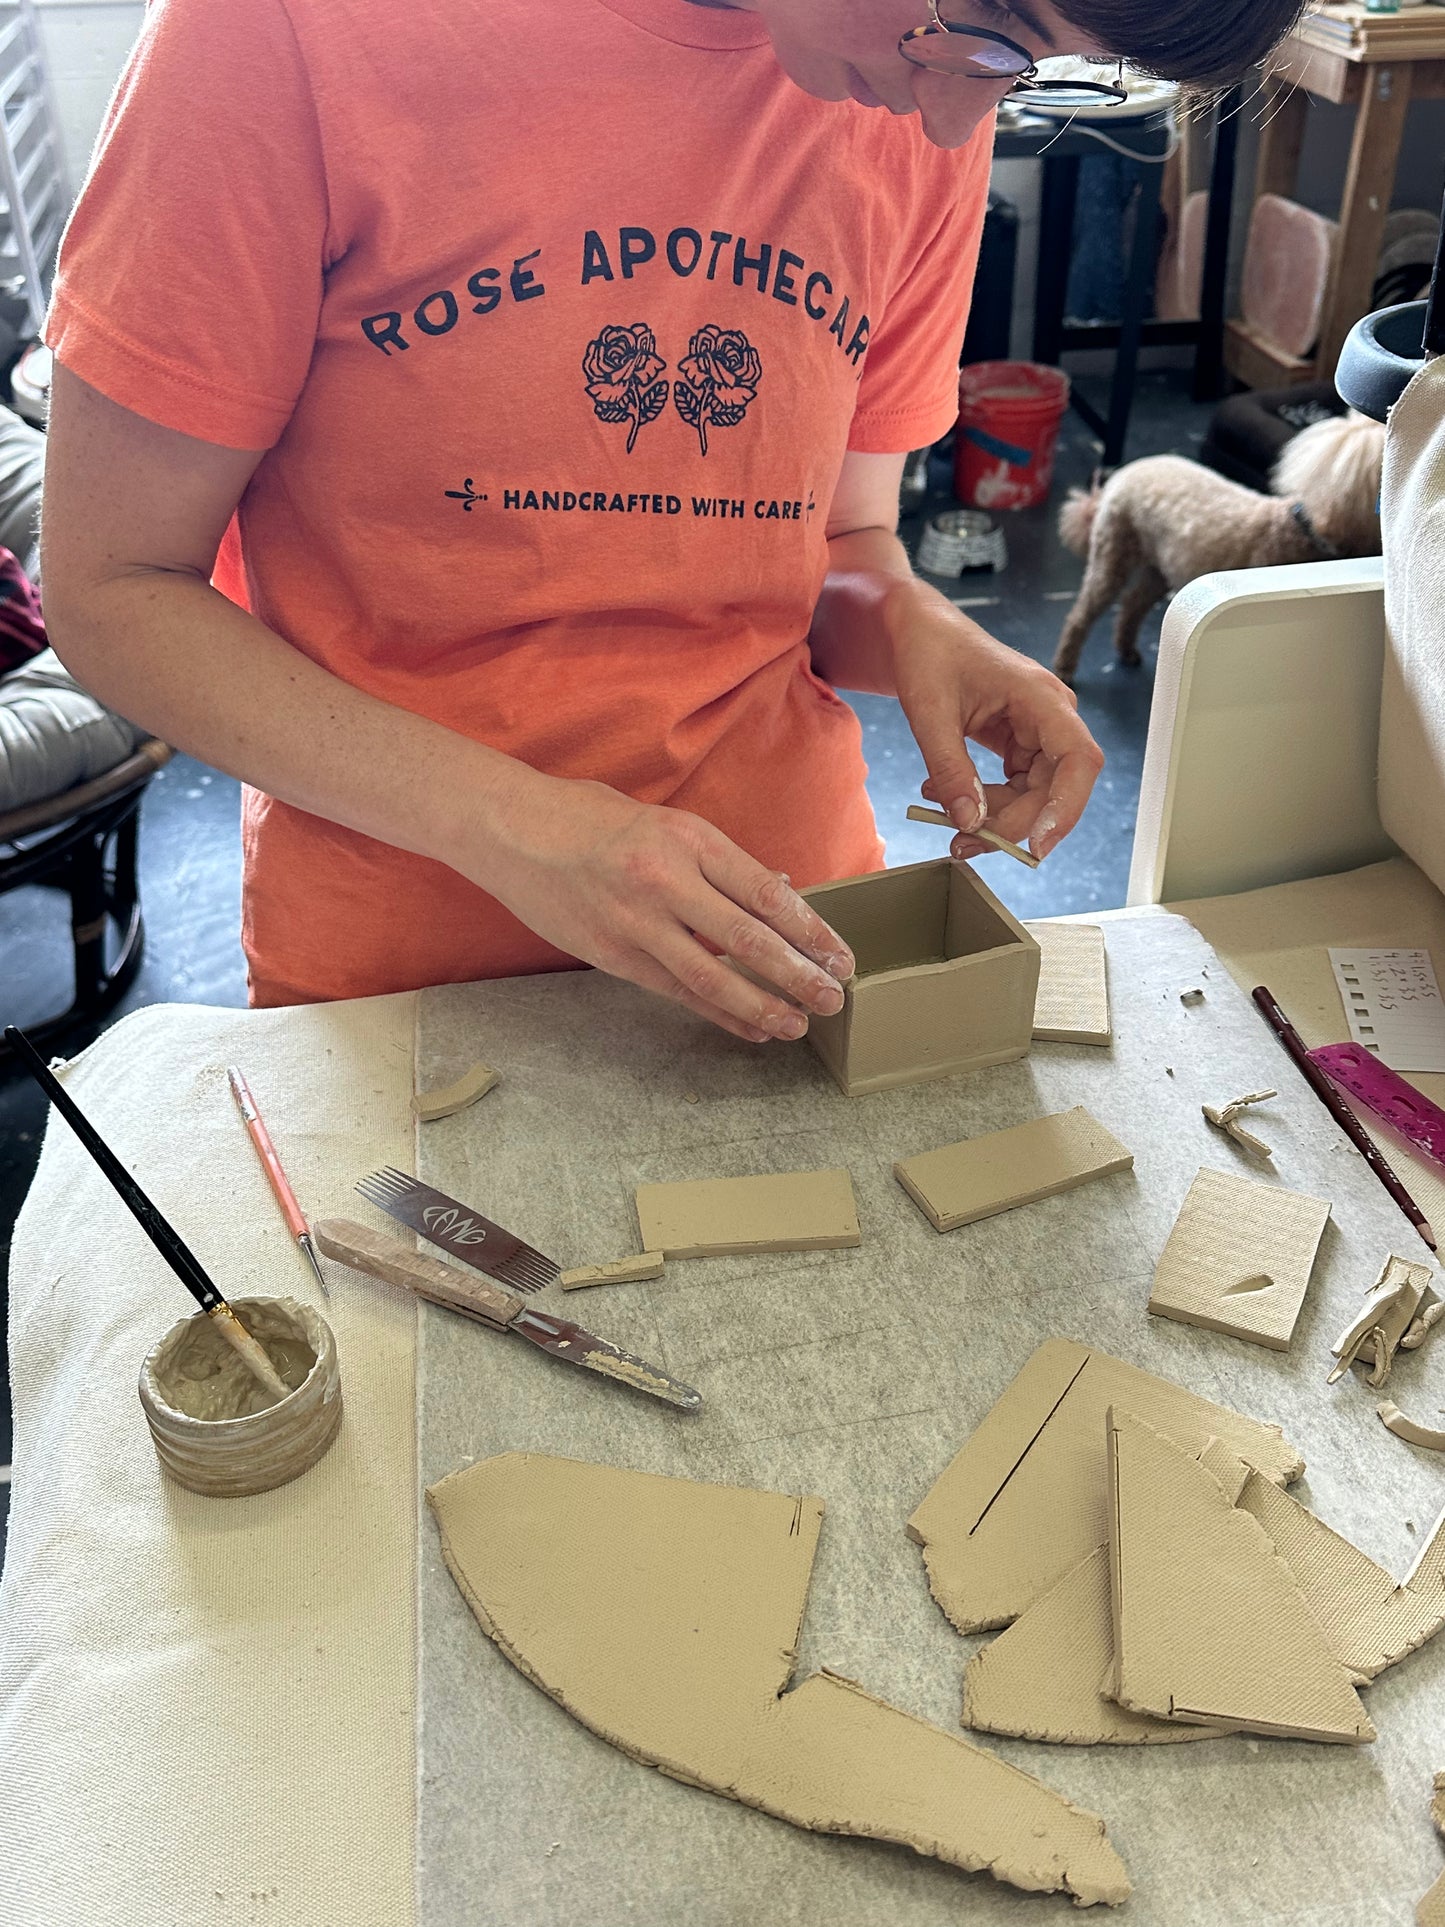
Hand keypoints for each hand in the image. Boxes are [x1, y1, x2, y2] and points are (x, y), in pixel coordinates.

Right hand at [465, 769, 855, 1043]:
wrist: (512, 830)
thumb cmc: (590, 819)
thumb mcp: (663, 821)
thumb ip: (718, 860)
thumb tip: (777, 893)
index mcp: (688, 838)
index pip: (765, 893)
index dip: (810, 930)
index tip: (840, 956)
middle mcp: (666, 880)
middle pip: (748, 938)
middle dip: (798, 974)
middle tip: (834, 998)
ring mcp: (636, 921)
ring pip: (713, 976)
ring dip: (762, 1005)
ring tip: (797, 1024)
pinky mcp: (610, 954)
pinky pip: (675, 990)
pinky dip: (717, 1012)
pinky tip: (749, 1027)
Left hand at [890, 594, 1103, 858]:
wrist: (919, 632)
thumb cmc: (929, 654)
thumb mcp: (930, 713)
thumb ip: (950, 769)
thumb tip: (968, 822)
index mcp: (1041, 697)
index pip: (1078, 759)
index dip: (1066, 807)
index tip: (1036, 845)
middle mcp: (1051, 716)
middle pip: (1054, 788)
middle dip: (1011, 823)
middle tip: (963, 843)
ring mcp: (1038, 732)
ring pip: (1034, 795)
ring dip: (994, 817)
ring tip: (940, 814)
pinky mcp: (1021, 744)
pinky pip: (1016, 788)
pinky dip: (985, 802)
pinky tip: (946, 797)